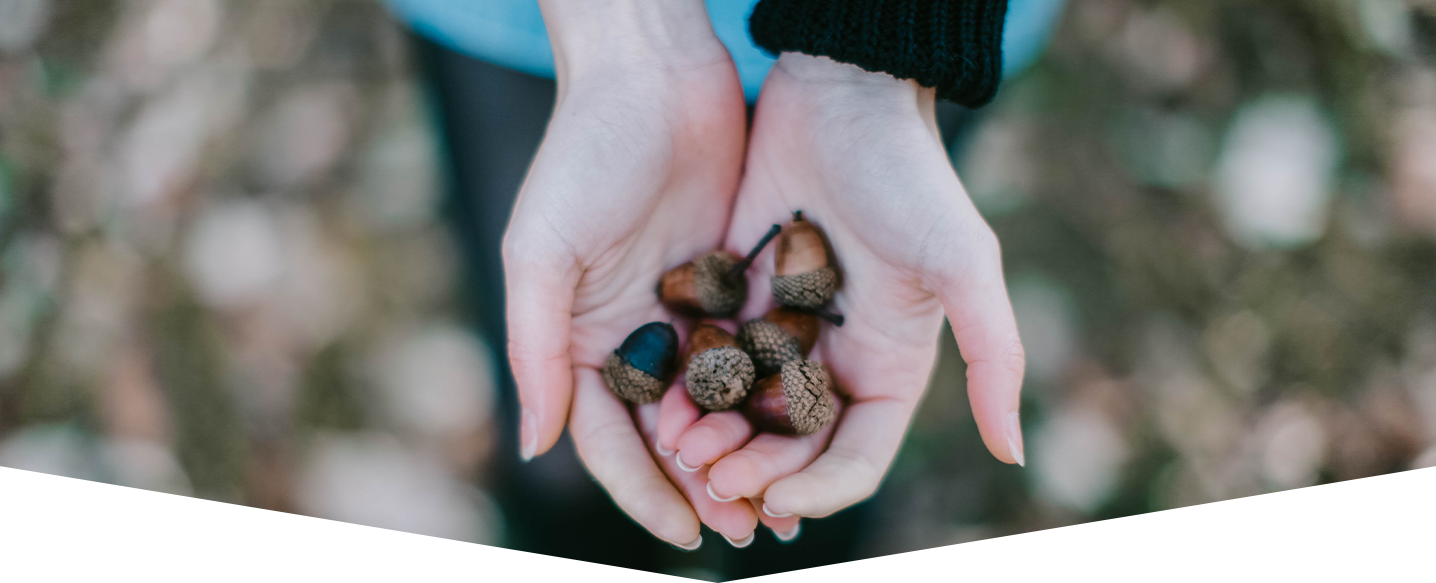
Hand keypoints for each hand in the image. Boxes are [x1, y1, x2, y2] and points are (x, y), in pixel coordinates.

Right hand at [504, 1, 758, 546]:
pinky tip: (808, 430)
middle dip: (704, 486)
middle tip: (747, 531)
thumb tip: (536, 445)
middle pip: (669, 435)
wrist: (653, 73)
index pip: (611, 439)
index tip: (687, 531)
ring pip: (719, 404)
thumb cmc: (582, 154)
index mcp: (580, 340)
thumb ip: (537, 349)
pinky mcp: (731, 284)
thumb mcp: (542, 251)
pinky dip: (775, 396)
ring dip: (745, 454)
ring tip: (783, 502)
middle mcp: (633, 337)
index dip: (645, 490)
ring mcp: (685, 312)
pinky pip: (755, 353)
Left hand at [664, 53, 1027, 521]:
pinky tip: (660, 402)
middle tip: (711, 477)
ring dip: (713, 440)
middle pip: (789, 448)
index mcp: (888, 367)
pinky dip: (685, 389)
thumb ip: (992, 355)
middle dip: (753, 472)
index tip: (776, 501)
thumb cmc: (909, 174)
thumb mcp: (963, 261)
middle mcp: (832, 360)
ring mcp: (778, 332)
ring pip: (738, 413)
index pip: (853, 458)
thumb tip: (1013, 454)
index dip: (819, 491)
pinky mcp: (731, 298)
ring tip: (679, 447)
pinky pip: (704, 361)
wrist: (839, 92)